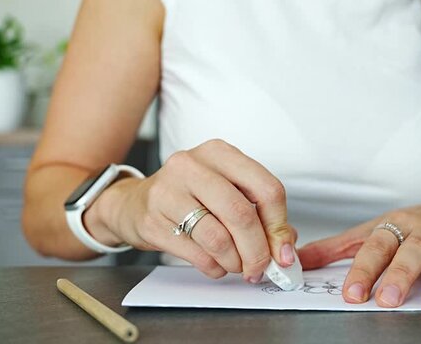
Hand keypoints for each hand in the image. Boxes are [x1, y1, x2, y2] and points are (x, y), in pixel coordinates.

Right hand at [91, 139, 296, 281]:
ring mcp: (169, 191)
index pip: (266, 188)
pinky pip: (197, 254)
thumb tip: (285, 245)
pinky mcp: (153, 220)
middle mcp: (193, 166)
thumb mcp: (227, 191)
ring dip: (235, 262)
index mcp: (220, 153)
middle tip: (261, 268)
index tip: (284, 251)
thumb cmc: (189, 196)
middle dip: (258, 251)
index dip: (279, 225)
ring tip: (236, 265)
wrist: (135, 203)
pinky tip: (216, 264)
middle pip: (242, 214)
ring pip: (219, 238)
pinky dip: (214, 267)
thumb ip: (260, 213)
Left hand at [297, 205, 420, 306]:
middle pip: (411, 251)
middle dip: (400, 275)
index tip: (351, 294)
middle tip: (389, 299)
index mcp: (394, 226)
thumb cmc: (402, 229)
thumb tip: (297, 260)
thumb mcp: (369, 234)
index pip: (375, 248)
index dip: (363, 271)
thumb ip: (335, 249)